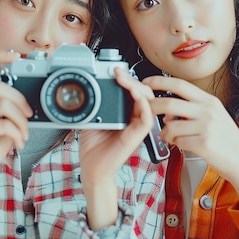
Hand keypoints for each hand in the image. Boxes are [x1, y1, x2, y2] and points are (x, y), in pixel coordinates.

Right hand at [0, 50, 32, 186]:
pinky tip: (18, 142)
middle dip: (21, 100)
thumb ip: (7, 99)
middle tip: (29, 116)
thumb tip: (24, 80)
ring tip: (24, 132)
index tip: (16, 55)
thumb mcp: (3, 116)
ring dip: (21, 121)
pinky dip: (18, 134)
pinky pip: (4, 124)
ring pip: (3, 104)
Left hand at [79, 67, 154, 229]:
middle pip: (143, 93)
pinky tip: (135, 95)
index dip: (128, 79)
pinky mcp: (137, 136)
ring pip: (148, 102)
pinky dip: (143, 104)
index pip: (134, 91)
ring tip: (125, 80)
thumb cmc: (94, 147)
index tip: (115, 70)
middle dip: (132, 79)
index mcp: (125, 113)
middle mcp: (133, 118)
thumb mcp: (92, 118)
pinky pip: (146, 118)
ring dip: (138, 87)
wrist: (92, 168)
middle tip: (118, 73)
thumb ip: (96, 103)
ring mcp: (136, 127)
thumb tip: (91, 85)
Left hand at [142, 75, 238, 209]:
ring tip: (168, 137)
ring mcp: (207, 126)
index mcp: (209, 101)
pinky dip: (174, 144)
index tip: (146, 82)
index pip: (180, 84)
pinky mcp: (204, 143)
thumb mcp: (213, 117)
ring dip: (163, 133)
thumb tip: (167, 113)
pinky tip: (179, 145)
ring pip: (170, 125)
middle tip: (145, 112)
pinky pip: (177, 141)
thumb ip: (192, 111)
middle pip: (169, 103)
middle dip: (151, 107)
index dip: (160, 82)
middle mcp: (208, 110)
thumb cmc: (226, 141)